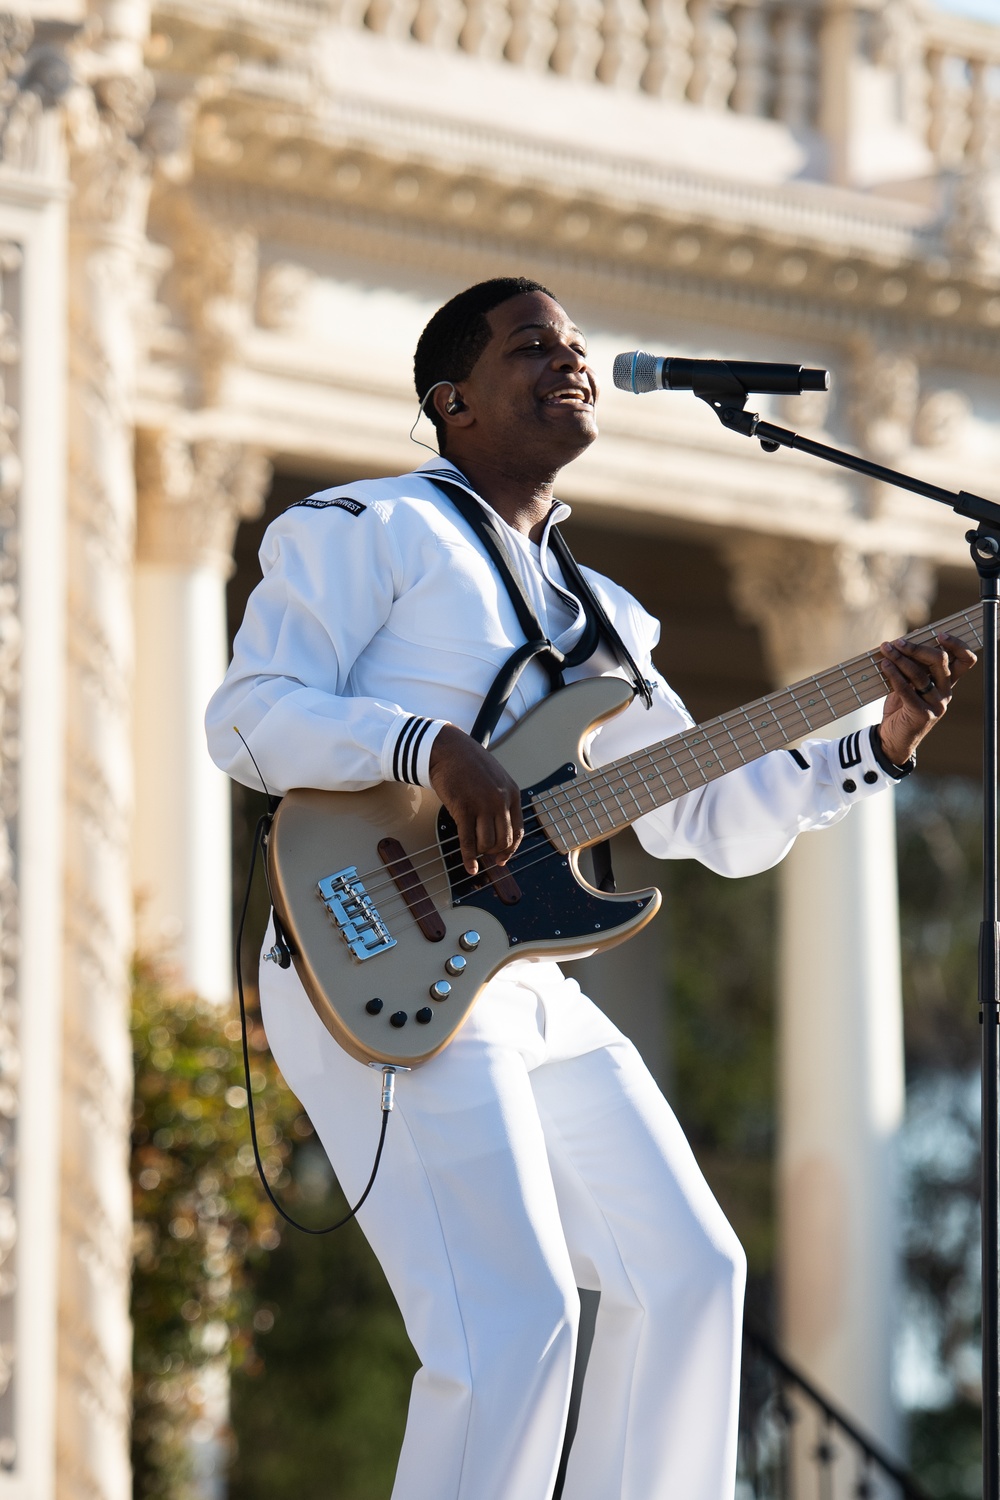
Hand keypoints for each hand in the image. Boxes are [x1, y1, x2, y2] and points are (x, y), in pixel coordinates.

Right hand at [429, 725, 523, 875]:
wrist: (448, 749)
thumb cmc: (469, 764)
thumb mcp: (496, 779)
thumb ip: (502, 801)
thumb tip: (500, 829)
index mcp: (512, 794)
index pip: (518, 831)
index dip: (511, 849)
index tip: (503, 859)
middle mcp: (500, 801)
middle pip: (504, 840)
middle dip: (494, 851)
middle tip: (485, 854)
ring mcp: (482, 805)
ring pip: (487, 843)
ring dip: (480, 851)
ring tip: (472, 848)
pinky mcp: (463, 808)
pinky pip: (468, 841)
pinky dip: (469, 858)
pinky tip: (470, 867)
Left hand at [876, 631, 976, 766]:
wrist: (893, 738)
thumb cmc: (901, 708)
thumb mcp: (910, 685)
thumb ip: (913, 667)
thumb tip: (903, 643)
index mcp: (947, 683)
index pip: (965, 661)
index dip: (957, 645)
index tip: (940, 634)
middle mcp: (946, 693)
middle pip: (940, 661)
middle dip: (917, 648)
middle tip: (897, 643)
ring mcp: (936, 704)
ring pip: (920, 673)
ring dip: (900, 659)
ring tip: (886, 651)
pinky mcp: (922, 714)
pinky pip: (906, 689)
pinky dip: (894, 675)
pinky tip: (884, 666)